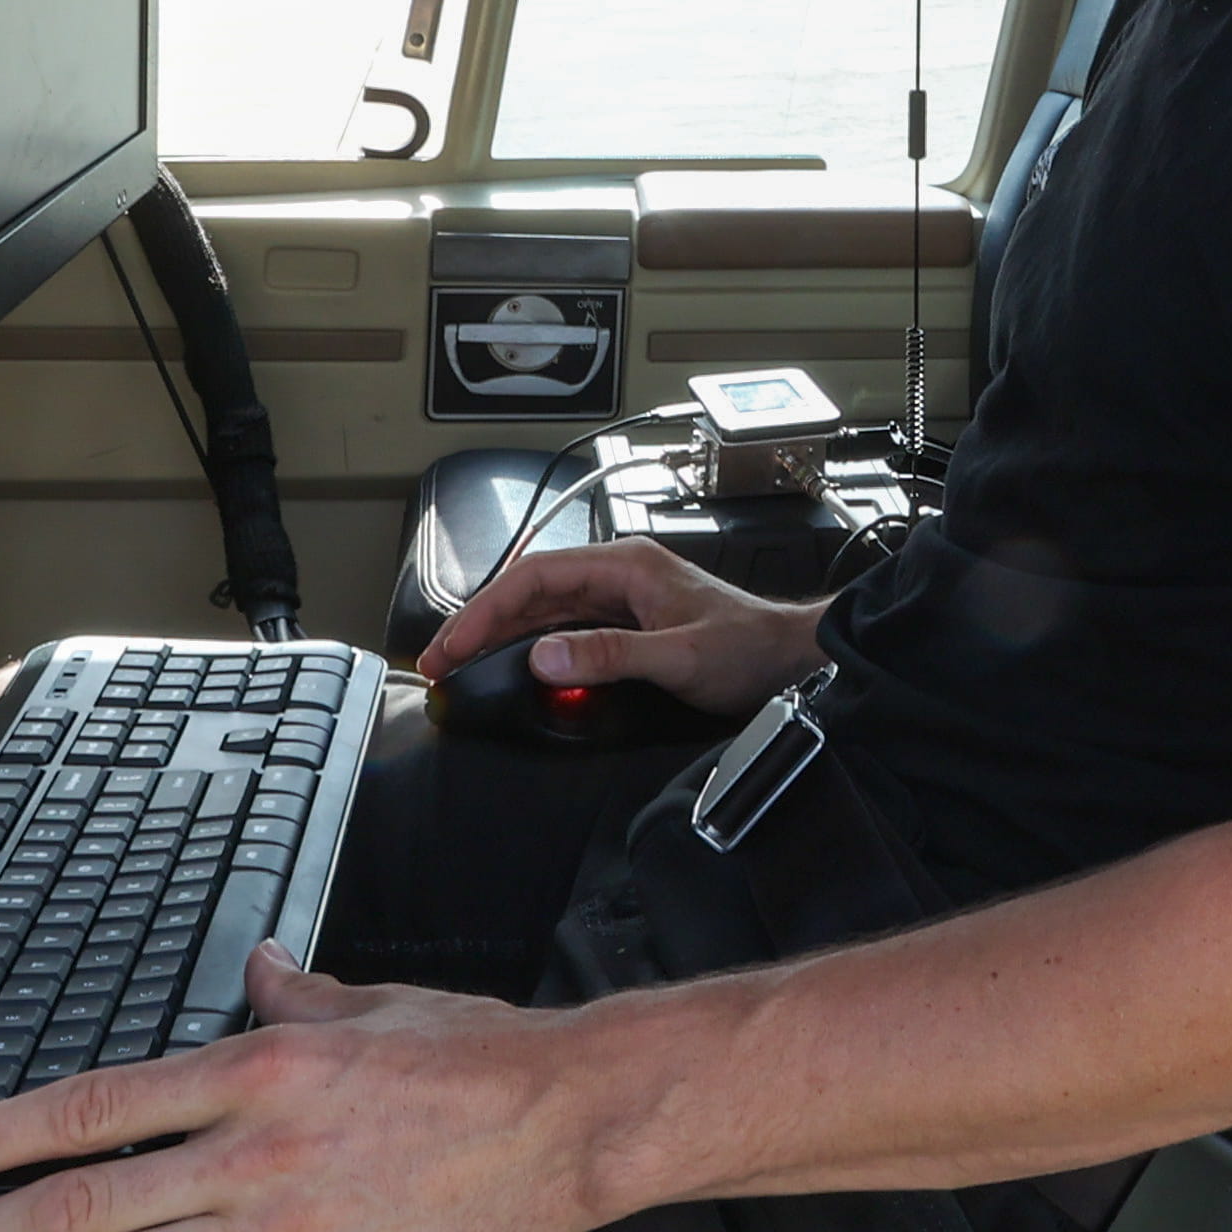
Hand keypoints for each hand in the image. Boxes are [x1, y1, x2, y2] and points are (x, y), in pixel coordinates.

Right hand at [410, 534, 822, 713]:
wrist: (792, 660)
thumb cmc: (750, 648)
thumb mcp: (680, 656)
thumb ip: (611, 655)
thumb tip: (543, 655)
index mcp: (626, 564)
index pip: (535, 576)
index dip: (486, 609)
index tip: (453, 644)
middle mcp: (619, 575)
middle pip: (531, 591)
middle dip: (479, 623)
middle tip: (438, 661)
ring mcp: (622, 600)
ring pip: (543, 611)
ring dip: (499, 635)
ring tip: (458, 665)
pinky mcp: (628, 626)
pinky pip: (565, 630)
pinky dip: (529, 647)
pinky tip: (508, 667)